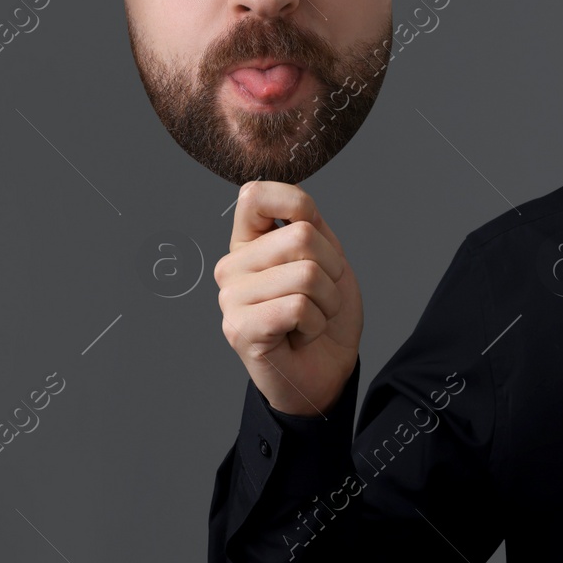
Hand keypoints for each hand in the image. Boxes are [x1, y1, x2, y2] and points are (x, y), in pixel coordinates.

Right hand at [214, 181, 362, 415]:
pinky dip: (315, 323)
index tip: (313, 235)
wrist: (328, 368)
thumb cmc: (325, 313)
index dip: (296, 204)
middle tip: (320, 296)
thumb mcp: (327, 257)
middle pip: (301, 235)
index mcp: (249, 242)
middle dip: (331, 269)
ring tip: (311, 318)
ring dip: (327, 301)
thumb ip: (308, 223)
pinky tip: (300, 335)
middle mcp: (232, 266)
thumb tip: (286, 196)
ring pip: (306, 273)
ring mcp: (231, 298)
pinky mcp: (239, 329)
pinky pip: (298, 306)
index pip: (255, 194)